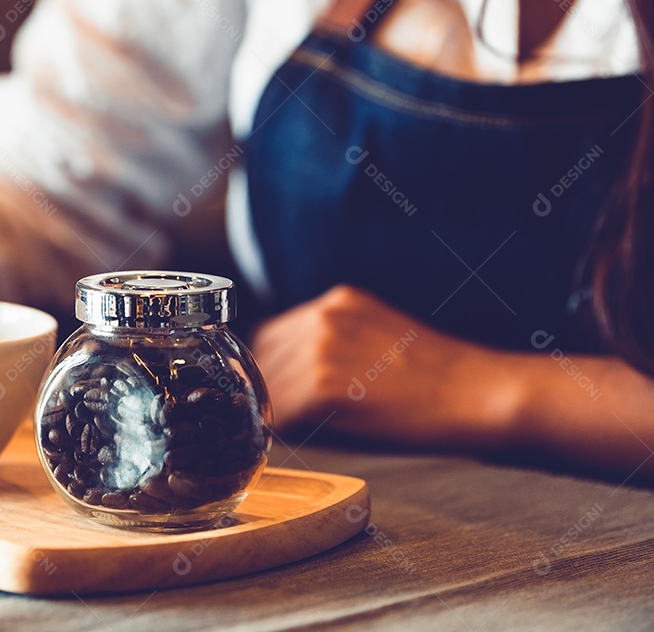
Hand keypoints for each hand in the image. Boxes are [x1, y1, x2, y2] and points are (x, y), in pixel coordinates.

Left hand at [252, 285, 517, 450]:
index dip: (270, 367)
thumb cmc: (439, 379)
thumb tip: (289, 378)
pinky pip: (282, 412)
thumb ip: (335, 344)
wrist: (479, 395)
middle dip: (267, 388)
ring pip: (268, 386)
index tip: (274, 393)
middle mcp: (323, 317)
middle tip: (278, 418)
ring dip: (273, 411)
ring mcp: (321, 349)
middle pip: (262, 357)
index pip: (272, 334)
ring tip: (291, 433)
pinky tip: (298, 440)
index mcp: (337, 302)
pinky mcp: (325, 387)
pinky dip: (283, 429)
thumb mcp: (380, 338)